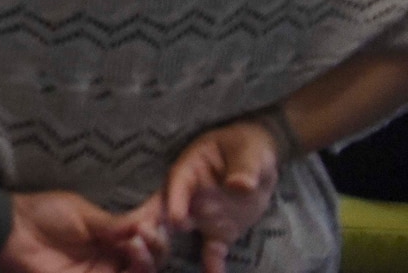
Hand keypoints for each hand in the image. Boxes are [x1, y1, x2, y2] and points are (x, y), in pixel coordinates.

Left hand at [0, 191, 161, 272]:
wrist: (11, 231)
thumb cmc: (43, 214)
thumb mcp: (81, 214)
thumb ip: (112, 224)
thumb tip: (145, 222)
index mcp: (111, 235)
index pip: (144, 236)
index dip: (158, 229)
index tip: (170, 216)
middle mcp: (112, 256)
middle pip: (149, 260)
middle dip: (157, 248)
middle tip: (150, 234)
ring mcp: (102, 271)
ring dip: (147, 261)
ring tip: (138, 245)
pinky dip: (134, 271)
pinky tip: (133, 256)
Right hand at [159, 120, 281, 272]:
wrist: (258, 162)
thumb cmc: (247, 147)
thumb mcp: (248, 152)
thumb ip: (244, 167)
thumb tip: (241, 186)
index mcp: (190, 170)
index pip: (178, 185)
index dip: (175, 201)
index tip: (176, 220)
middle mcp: (188, 195)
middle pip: (166, 211)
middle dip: (155, 229)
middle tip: (149, 247)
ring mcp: (201, 215)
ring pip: (180, 235)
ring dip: (169, 249)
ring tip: (163, 266)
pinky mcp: (217, 232)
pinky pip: (211, 251)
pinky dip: (210, 266)